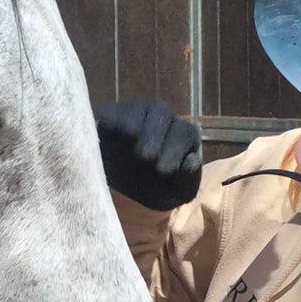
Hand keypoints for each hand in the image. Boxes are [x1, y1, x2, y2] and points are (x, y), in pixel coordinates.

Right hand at [96, 94, 202, 210]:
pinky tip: (108, 129)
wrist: (132, 196)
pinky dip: (110, 117)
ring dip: (134, 120)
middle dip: (154, 132)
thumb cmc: (161, 190)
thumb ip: (188, 178)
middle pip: (161, 111)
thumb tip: (191, 161)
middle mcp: (161, 119)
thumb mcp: (178, 192)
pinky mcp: (112, 119)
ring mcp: (135, 115)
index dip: (175, 148)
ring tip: (130, 138)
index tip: (164, 170)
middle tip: (146, 157)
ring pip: (138, 105)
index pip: (183, 131)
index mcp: (182, 134)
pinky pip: (110, 110)